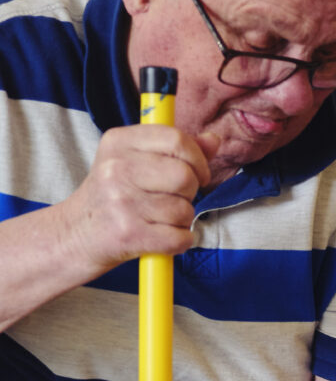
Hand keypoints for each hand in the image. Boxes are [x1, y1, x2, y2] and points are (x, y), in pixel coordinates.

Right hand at [59, 125, 217, 276]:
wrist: (75, 234)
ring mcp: (121, 202)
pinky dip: (179, 241)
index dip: (197, 159)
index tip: (196, 173)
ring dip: (181, 219)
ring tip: (158, 218)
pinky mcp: (128, 233)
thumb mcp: (136, 161)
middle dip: (190, 192)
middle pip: (185, 176)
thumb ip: (177, 149)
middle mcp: (116, 169)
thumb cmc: (115, 195)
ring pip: (184, 210)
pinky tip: (161, 236)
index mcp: (118, 142)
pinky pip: (180, 237)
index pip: (177, 139)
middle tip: (171, 198)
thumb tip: (213, 140)